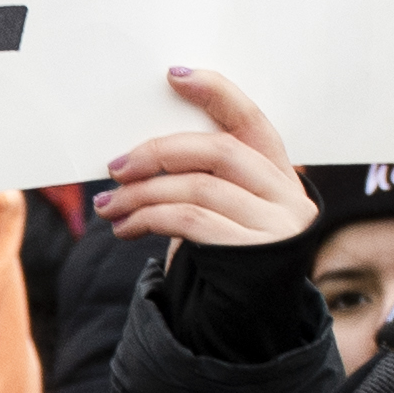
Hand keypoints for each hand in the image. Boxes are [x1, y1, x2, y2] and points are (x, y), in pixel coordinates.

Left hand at [112, 63, 333, 366]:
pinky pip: (189, 224)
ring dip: (141, 195)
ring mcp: (274, 228)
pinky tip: (124, 227)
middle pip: (217, 152)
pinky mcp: (252, 257)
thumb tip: (141, 151)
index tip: (174, 74)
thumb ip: (205, 176)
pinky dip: (148, 220)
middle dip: (158, 153)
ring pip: (196, 190)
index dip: (215, 92)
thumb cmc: (228, 251)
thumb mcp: (228, 208)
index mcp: (280, 172)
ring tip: (107, 206)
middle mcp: (286, 196)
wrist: (250, 318)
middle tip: (115, 167)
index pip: (251, 120)